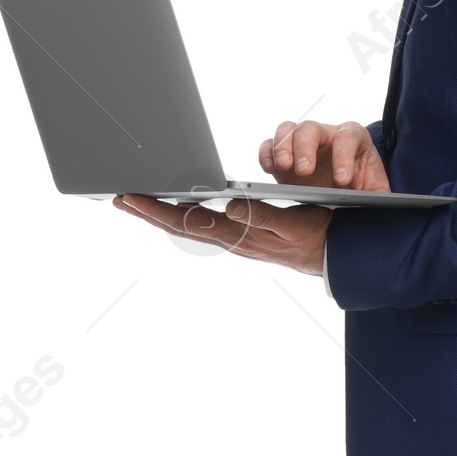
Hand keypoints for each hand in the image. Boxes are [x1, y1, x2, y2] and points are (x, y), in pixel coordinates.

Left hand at [112, 193, 329, 275]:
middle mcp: (232, 238)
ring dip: (162, 214)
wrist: (337, 258)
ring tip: (140, 203)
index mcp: (239, 234)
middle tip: (120, 199)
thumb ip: (262, 216)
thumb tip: (229, 207)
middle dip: (148, 212)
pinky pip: (204, 226)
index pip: (187, 220)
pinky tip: (178, 209)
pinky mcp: (243, 236)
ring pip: (189, 226)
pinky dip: (183, 216)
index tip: (131, 197)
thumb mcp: (294, 224)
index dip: (155, 209)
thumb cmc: (318, 238)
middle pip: (180, 225)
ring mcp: (236, 239)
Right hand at [259, 119, 389, 190]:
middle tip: (304, 171)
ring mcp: (300, 140)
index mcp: (352, 137)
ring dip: (283, 147)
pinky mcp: (282, 152)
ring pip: (287, 130)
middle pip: (310, 129)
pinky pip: (268, 145)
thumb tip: (380, 202)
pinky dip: (266, 154)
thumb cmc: (361, 183)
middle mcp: (324, 134)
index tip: (341, 181)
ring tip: (284, 168)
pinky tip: (268, 169)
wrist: (343, 187)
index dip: (343, 157)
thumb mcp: (375, 188)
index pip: (347, 138)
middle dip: (306, 148)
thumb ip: (379, 193)